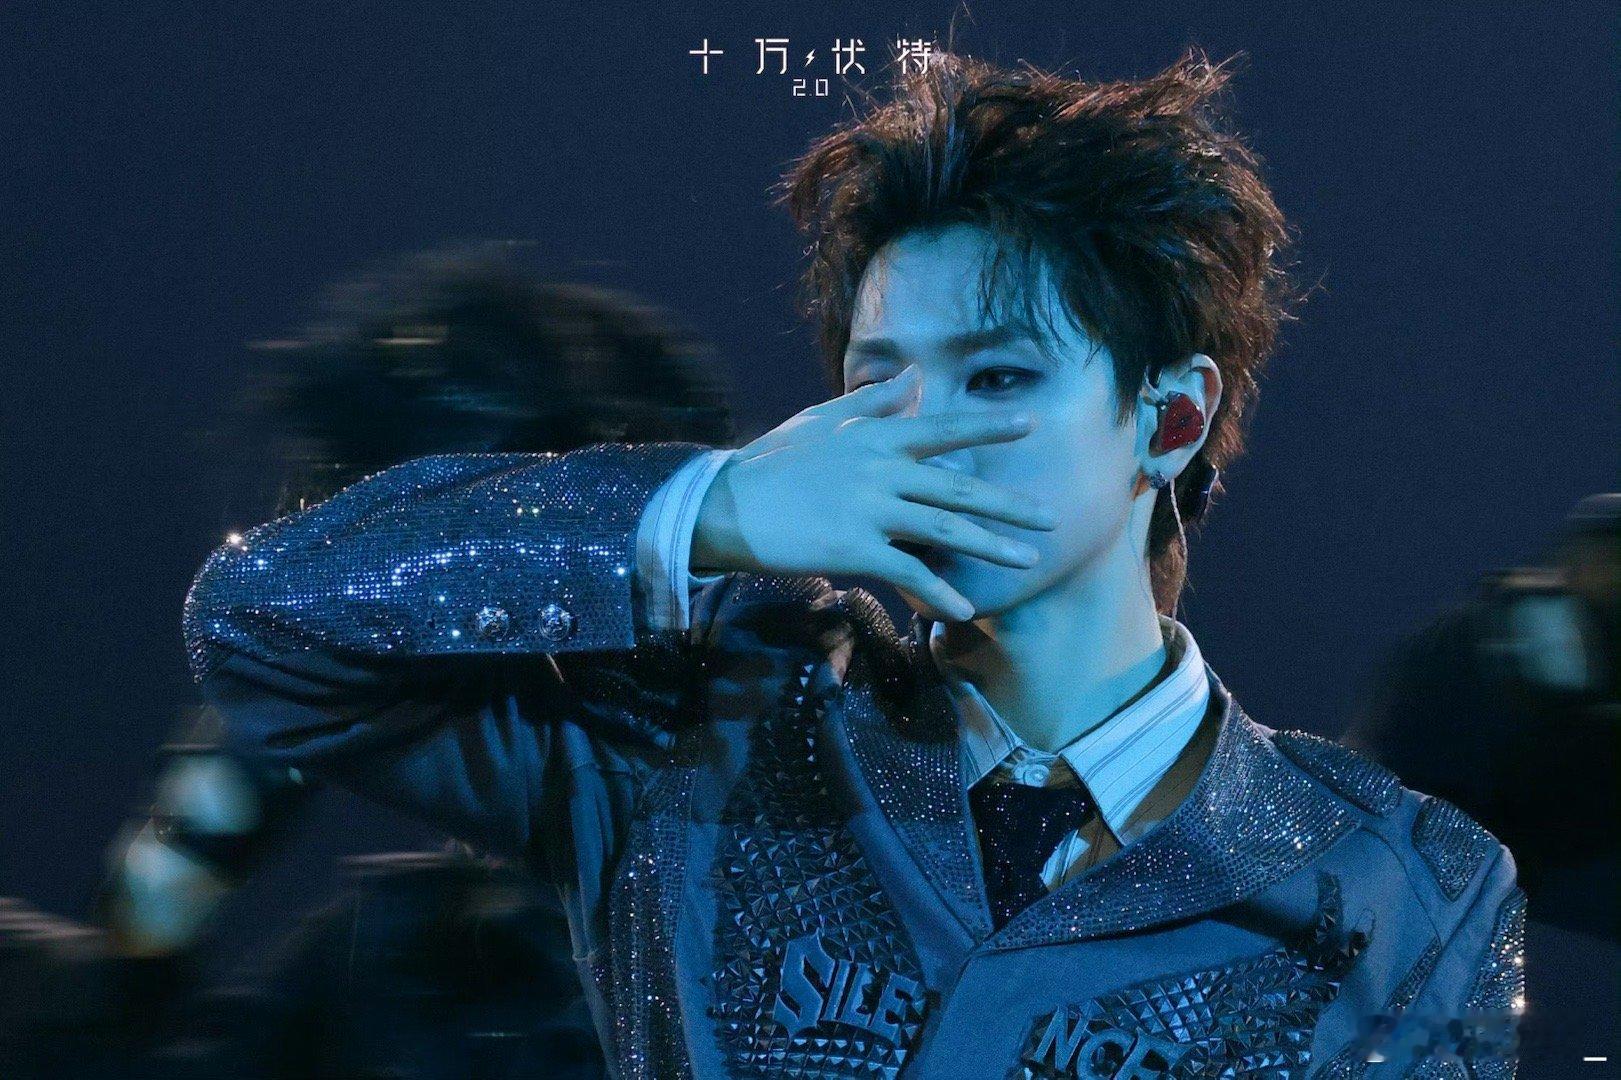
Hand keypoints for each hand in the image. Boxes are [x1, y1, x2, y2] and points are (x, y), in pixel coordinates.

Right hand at [691, 366, 1056, 621]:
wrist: (726, 504)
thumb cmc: (773, 462)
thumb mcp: (822, 420)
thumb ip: (873, 402)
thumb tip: (912, 378)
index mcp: (876, 436)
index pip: (945, 427)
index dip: (989, 426)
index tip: (1031, 423)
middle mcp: (881, 468)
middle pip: (958, 485)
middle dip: (1008, 503)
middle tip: (1050, 517)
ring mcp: (869, 508)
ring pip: (944, 527)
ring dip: (990, 547)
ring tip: (1028, 562)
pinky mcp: (853, 547)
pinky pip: (908, 570)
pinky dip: (938, 590)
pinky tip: (964, 607)